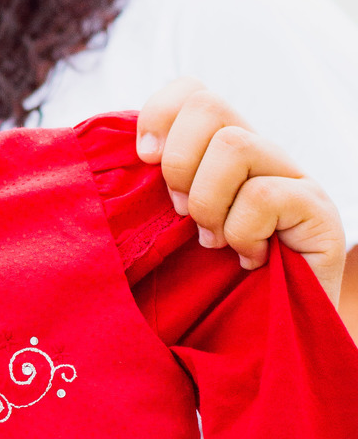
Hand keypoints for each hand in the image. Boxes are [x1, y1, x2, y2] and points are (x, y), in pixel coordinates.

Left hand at [135, 79, 345, 304]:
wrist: (264, 346)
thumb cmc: (209, 295)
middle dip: (179, 162)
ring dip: (209, 202)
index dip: (157, 115)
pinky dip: (243, 232)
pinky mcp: (319, 211)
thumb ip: (150, 195)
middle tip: (181, 213)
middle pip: (208, 105)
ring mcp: (294, 179)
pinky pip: (264, 195)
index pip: (191, 91)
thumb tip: (118, 161)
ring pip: (235, 145)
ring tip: (215, 242)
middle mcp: (261, 156)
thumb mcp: (167, 236)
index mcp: (222, 154)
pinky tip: (248, 260)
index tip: (144, 161)